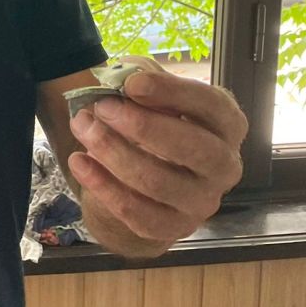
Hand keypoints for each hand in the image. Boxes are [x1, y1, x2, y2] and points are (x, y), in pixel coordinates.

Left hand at [67, 58, 246, 246]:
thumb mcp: (150, 94)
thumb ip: (142, 82)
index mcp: (226, 125)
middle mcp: (224, 166)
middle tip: (102, 107)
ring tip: (82, 126)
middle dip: (142, 126)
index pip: (212, 106)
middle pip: (194, 148)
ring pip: (158, 181)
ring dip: (113, 151)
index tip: (131, 83)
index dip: (172, 92)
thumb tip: (124, 79)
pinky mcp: (172, 227)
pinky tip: (78, 161)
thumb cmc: (149, 125)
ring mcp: (201, 202)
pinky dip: (102, 186)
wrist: (139, 182)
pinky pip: (136, 212)